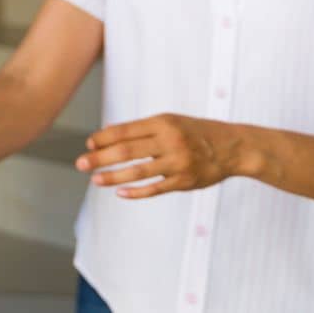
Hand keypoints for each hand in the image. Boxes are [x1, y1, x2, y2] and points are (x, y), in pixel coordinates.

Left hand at [75, 114, 251, 199]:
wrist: (233, 147)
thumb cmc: (195, 131)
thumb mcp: (170, 120)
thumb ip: (140, 128)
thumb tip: (108, 129)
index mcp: (162, 123)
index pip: (125, 130)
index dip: (103, 138)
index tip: (89, 145)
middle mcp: (169, 141)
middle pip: (126, 151)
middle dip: (100, 158)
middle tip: (80, 164)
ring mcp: (177, 163)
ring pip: (138, 172)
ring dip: (113, 177)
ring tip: (95, 179)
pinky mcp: (185, 182)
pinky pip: (156, 188)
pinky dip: (136, 192)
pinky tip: (120, 193)